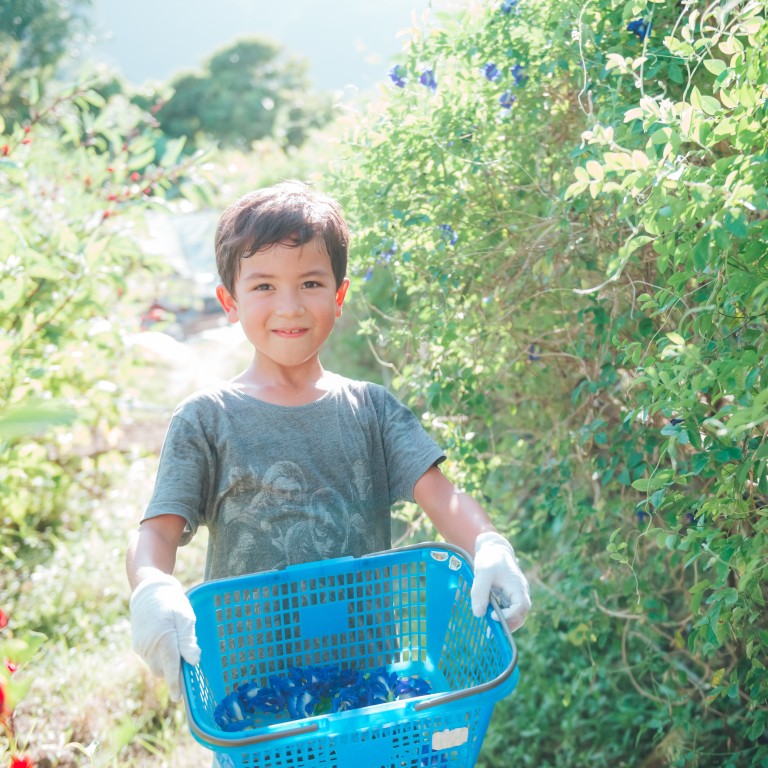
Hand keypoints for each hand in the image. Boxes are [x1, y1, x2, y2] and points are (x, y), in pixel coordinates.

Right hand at [129, 570, 200, 700]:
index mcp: (163, 638)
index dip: (175, 683)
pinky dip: (159, 658)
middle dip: (173, 673)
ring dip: (166, 665)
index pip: (171, 667)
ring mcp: (141, 646)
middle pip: (162, 670)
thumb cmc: (172, 603)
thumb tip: (194, 661)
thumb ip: (188, 639)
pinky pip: (149, 659)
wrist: (149, 591)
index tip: (178, 698)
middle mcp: (149, 646)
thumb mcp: (185, 617)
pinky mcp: (137, 645)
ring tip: (176, 649)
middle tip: (186, 664)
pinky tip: (167, 644)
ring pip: (155, 666)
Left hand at [470, 531, 530, 631]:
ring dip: (505, 621)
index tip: (493, 615)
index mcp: (518, 586)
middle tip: (491, 629)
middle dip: (508, 624)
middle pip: (521, 614)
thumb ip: (480, 593)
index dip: (509, 615)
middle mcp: (520, 592)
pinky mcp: (509, 595)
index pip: (521, 606)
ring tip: (489, 627)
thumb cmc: (490, 558)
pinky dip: (501, 616)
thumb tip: (479, 614)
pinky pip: (508, 610)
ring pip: (516, 614)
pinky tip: (488, 617)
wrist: (493, 548)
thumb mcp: (483, 573)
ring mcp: (515, 594)